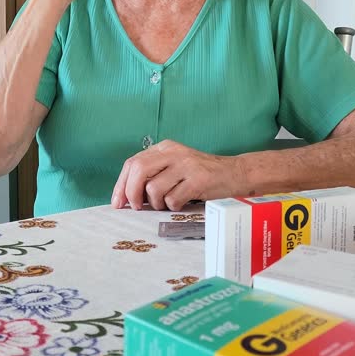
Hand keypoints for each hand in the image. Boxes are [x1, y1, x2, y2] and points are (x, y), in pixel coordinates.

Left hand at [111, 140, 245, 210]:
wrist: (236, 173)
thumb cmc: (202, 175)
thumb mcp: (176, 166)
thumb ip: (155, 174)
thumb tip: (128, 196)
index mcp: (165, 148)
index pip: (133, 162)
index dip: (121, 184)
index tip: (118, 202)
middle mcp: (174, 152)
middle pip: (138, 171)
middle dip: (132, 193)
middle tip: (137, 207)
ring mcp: (186, 165)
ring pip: (154, 188)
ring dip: (156, 203)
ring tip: (167, 204)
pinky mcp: (198, 180)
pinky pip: (173, 199)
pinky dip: (173, 206)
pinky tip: (182, 203)